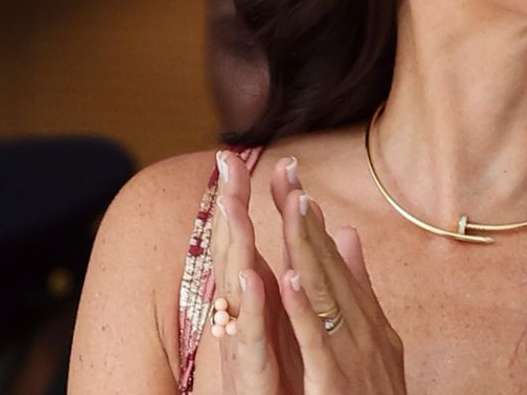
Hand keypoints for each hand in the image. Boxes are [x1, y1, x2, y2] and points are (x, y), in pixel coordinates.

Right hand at [207, 151, 297, 393]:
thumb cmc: (283, 381)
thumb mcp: (285, 324)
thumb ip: (292, 280)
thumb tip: (301, 237)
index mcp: (255, 303)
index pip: (245, 240)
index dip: (240, 199)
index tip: (233, 155)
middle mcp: (243, 318)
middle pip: (234, 252)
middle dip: (230, 206)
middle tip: (225, 161)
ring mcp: (244, 345)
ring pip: (237, 288)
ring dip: (236, 244)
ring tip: (235, 203)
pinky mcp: (253, 374)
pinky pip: (250, 336)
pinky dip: (251, 306)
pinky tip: (251, 275)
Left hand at [269, 158, 408, 394]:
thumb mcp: (374, 338)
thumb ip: (359, 287)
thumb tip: (348, 234)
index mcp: (367, 319)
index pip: (336, 263)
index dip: (314, 224)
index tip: (294, 185)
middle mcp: (364, 328)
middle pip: (330, 267)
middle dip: (307, 222)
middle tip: (290, 177)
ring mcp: (353, 352)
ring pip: (325, 293)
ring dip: (308, 247)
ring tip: (293, 208)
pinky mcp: (336, 379)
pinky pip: (316, 339)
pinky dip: (303, 307)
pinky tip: (288, 276)